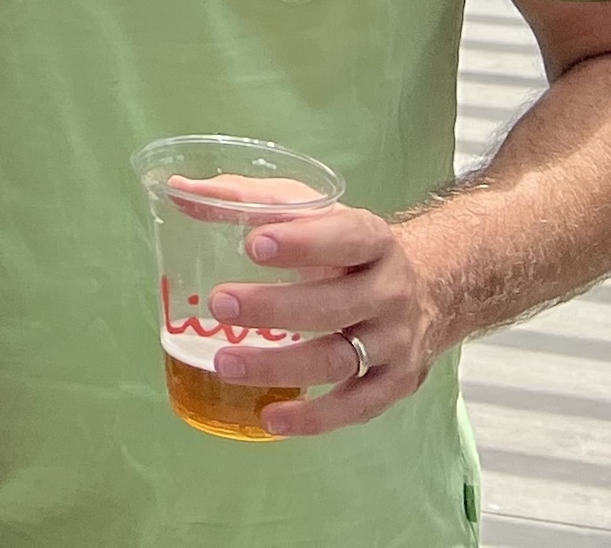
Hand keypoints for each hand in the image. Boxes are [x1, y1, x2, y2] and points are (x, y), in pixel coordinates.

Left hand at [211, 206, 444, 436]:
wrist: (432, 287)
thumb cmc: (345, 244)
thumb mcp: (309, 209)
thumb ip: (247, 198)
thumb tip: (178, 191)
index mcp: (373, 239)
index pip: (346, 237)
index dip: (303, 242)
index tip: (252, 245)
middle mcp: (392, 292)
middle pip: (336, 305)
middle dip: (275, 308)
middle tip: (219, 304)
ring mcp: (396, 342)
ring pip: (340, 360)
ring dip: (280, 366)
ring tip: (224, 363)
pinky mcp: (397, 383)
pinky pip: (356, 407)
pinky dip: (314, 418)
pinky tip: (269, 417)